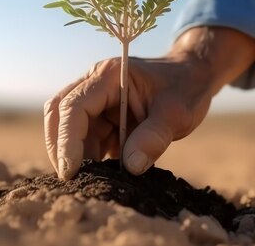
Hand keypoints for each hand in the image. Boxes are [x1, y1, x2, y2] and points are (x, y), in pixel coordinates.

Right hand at [44, 26, 254, 178]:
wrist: (194, 76)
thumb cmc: (186, 87)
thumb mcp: (177, 113)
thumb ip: (153, 137)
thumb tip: (130, 167)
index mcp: (109, 75)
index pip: (74, 107)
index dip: (68, 139)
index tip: (70, 170)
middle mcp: (95, 84)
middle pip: (60, 114)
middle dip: (60, 147)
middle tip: (70, 179)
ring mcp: (97, 101)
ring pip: (70, 129)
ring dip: (76, 154)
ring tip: (93, 179)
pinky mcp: (103, 117)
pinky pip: (86, 139)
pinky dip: (90, 157)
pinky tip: (103, 174)